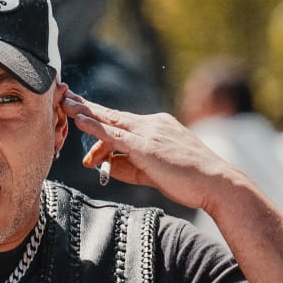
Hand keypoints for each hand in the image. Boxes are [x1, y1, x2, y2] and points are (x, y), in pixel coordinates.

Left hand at [64, 93, 237, 211]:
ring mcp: (150, 132)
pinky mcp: (146, 145)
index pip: (124, 123)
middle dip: (88, 108)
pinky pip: (114, 134)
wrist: (217, 184)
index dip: (100, 121)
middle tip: (66, 98)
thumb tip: (106, 165)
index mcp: (159, 127)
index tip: (82, 116)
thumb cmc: (193, 181)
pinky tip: (78, 120)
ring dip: (85, 113)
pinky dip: (95, 127)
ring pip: (111, 121)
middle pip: (113, 115)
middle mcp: (153, 124)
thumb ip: (129, 167)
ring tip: (64, 106)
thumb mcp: (156, 173)